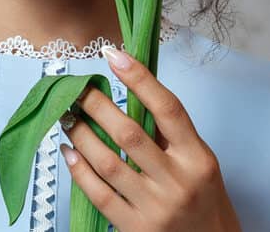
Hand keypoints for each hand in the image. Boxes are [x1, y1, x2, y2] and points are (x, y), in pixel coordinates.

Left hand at [59, 46, 241, 231]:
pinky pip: (100, 194)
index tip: (113, 55)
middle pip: (129, 133)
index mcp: (198, 158)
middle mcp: (178, 181)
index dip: (140, 78)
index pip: (168, 108)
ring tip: (67, 117)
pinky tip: (68, 152)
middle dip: (96, 106)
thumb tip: (131, 92)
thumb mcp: (199, 163)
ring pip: (109, 162)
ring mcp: (157, 207)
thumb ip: (169, 134)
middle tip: (76, 90)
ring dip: (81, 135)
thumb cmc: (202, 200)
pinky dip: (79, 170)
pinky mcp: (137, 228)